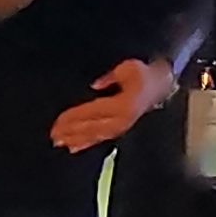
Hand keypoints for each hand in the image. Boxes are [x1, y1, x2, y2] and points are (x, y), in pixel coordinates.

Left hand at [50, 56, 181, 153]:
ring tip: (60, 143)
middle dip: (71, 132)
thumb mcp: (127, 68)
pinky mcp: (121, 129)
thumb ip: (109, 77)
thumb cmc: (143, 74)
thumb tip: (95, 85)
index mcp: (122, 105)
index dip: (74, 117)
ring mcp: (122, 126)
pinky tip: (74, 147)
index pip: (93, 112)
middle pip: (91, 127)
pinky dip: (86, 143)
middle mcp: (122, 119)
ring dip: (76, 140)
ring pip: (95, 136)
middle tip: (54, 136)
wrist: (161, 84)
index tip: (58, 121)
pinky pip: (101, 138)